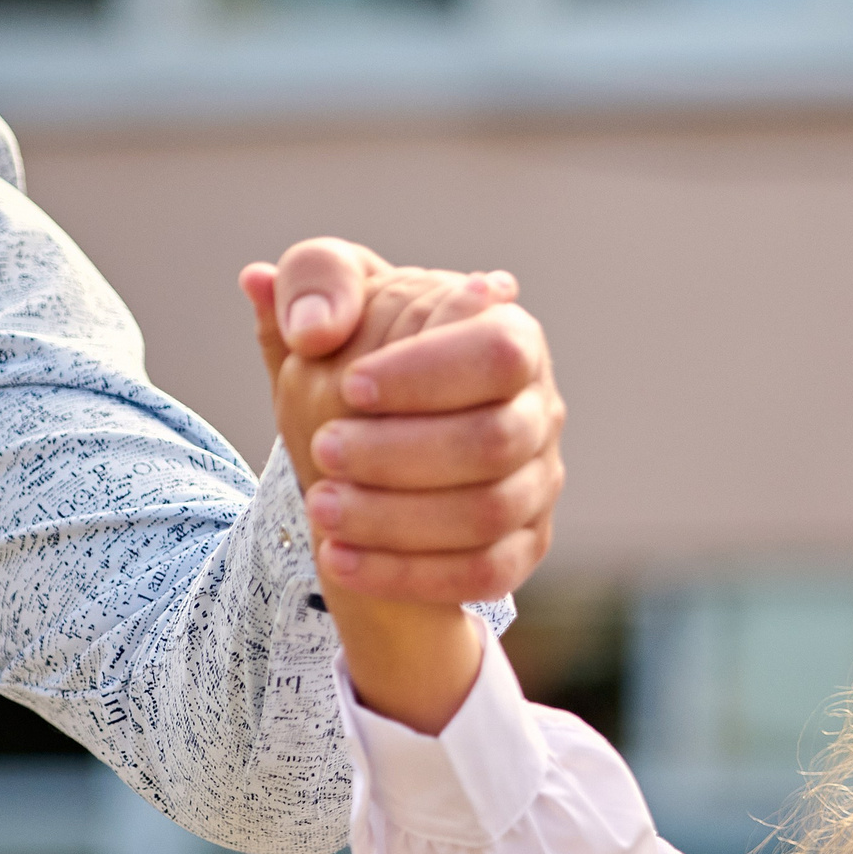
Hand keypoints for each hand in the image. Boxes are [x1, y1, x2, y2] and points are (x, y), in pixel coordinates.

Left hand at [239, 238, 565, 605]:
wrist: (375, 430)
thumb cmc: (360, 347)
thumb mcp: (329, 294)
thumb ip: (316, 280)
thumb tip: (313, 326)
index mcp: (511, 336)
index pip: (498, 353)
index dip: (427, 374)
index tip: (350, 386)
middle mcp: (538, 411)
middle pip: (495, 441)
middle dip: (400, 453)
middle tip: (322, 450)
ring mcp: (539, 482)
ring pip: (489, 513)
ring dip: (397, 518)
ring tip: (320, 506)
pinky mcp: (525, 544)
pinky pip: (487, 573)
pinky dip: (411, 573)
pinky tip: (342, 559)